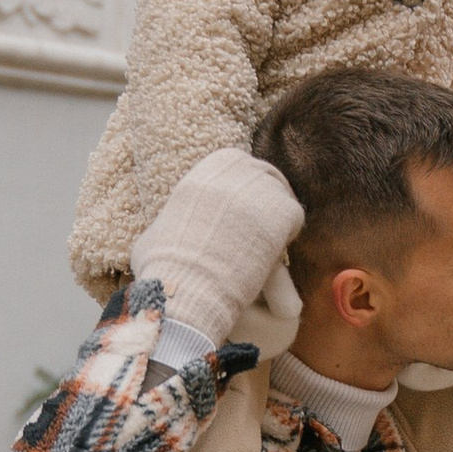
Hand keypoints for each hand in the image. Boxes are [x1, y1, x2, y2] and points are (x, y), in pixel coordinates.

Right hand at [131, 152, 301, 346]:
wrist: (185, 287)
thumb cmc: (164, 270)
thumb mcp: (157, 233)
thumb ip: (172, 223)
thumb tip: (165, 234)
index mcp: (201, 173)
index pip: (233, 163)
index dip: (242, 184)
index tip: (243, 204)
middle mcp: (230, 173)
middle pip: (261, 173)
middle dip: (265, 194)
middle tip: (267, 221)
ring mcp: (257, 190)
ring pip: (280, 193)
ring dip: (278, 214)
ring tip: (273, 241)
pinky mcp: (279, 211)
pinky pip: (295, 215)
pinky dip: (290, 232)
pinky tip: (278, 251)